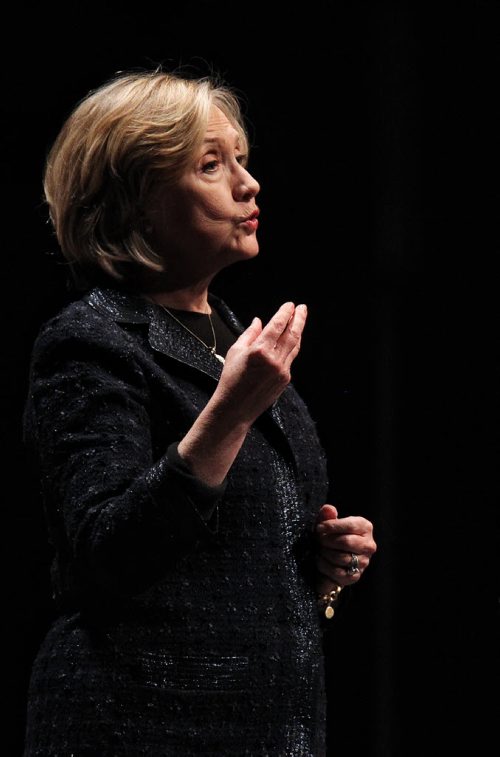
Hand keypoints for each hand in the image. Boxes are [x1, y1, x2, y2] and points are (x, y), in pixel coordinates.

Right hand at [213, 301, 306, 426]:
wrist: (235, 408)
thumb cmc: (231, 380)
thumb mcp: (235, 352)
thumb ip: (249, 334)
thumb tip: (259, 321)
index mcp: (260, 350)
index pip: (277, 325)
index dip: (285, 313)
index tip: (290, 305)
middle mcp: (274, 360)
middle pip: (292, 334)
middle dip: (298, 318)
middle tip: (302, 308)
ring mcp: (282, 370)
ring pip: (294, 346)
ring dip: (298, 331)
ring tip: (299, 320)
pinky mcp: (285, 379)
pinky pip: (290, 358)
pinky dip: (291, 347)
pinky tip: (290, 340)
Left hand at [314, 504, 376, 595]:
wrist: (329, 559)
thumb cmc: (329, 536)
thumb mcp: (327, 523)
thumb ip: (327, 515)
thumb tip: (329, 509)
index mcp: (365, 527)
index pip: (351, 525)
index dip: (332, 526)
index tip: (319, 527)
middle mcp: (368, 545)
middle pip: (346, 542)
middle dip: (327, 541)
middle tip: (319, 540)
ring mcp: (363, 562)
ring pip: (341, 557)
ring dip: (325, 553)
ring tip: (320, 550)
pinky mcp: (355, 576)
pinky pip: (337, 572)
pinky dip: (324, 566)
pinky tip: (320, 560)